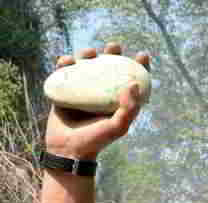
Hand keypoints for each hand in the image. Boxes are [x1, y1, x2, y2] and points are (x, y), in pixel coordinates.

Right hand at [44, 43, 150, 160]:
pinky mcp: (64, 91)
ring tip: (90, 53)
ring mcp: (82, 92)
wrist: (68, 150)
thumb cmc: (96, 141)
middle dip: (112, 52)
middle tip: (114, 46)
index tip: (142, 55)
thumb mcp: (118, 127)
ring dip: (87, 54)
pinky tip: (66, 61)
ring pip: (86, 66)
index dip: (138, 66)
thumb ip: (129, 108)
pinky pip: (64, 72)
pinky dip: (65, 63)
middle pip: (108, 67)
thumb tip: (134, 83)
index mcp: (116, 101)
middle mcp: (101, 94)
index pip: (130, 80)